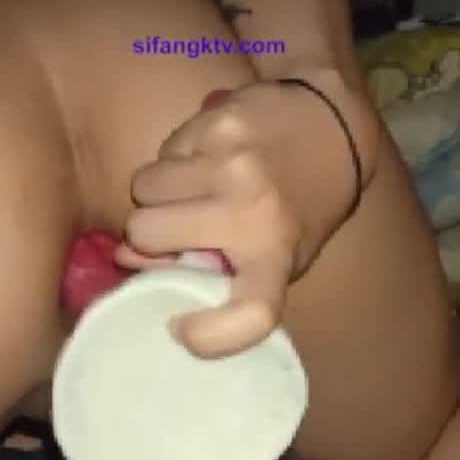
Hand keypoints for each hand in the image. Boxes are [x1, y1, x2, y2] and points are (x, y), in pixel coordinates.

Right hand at [118, 71, 375, 357]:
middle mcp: (253, 210)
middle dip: (151, 235)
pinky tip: (205, 160)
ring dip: (156, 195)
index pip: (252, 312)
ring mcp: (231, 162)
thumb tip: (127, 256)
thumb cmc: (297, 207)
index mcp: (276, 256)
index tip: (183, 329)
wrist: (332, 128)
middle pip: (145, 232)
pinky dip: (173, 162)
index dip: (212, 335)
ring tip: (193, 193)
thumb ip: (209, 267)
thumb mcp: (273, 251)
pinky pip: (161, 152)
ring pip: (142, 187)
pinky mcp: (216, 124)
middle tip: (179, 231)